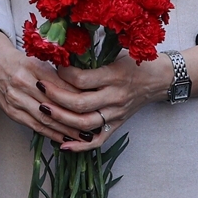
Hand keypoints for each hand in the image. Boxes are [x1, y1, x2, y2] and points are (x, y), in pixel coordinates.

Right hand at [0, 31, 84, 145]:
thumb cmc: (21, 62)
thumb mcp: (40, 61)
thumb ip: (59, 75)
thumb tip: (84, 90)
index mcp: (32, 67)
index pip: (60, 86)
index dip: (78, 98)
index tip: (95, 106)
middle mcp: (22, 83)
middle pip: (53, 105)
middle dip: (75, 118)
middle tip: (94, 127)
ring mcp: (15, 99)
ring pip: (45, 119)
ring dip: (65, 130)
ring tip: (83, 137)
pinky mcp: (11, 112)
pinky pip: (34, 126)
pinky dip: (51, 134)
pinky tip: (64, 139)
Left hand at [45, 54, 172, 151]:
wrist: (158, 79)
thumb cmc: (132, 62)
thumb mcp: (114, 52)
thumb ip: (90, 55)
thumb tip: (60, 51)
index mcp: (113, 76)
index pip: (82, 80)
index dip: (63, 74)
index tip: (52, 66)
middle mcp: (115, 97)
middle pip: (80, 104)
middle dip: (55, 96)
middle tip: (39, 87)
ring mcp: (116, 114)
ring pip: (85, 124)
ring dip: (61, 119)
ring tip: (42, 110)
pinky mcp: (117, 125)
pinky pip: (98, 140)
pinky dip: (80, 146)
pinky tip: (62, 144)